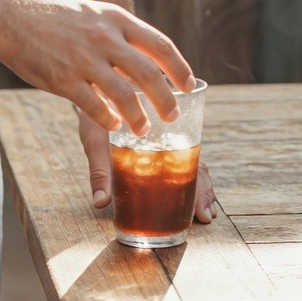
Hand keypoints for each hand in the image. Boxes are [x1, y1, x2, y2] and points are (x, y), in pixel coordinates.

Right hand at [2, 0, 194, 134]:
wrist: (14, 16)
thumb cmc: (55, 18)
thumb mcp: (94, 15)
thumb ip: (118, 35)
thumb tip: (142, 60)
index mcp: (116, 20)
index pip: (160, 45)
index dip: (178, 68)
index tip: (189, 86)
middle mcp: (104, 38)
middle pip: (148, 73)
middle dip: (165, 99)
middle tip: (172, 116)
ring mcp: (84, 60)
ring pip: (124, 95)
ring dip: (138, 117)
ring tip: (144, 129)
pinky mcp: (64, 80)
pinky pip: (95, 106)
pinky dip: (109, 119)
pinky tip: (114, 126)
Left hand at [77, 112, 217, 222]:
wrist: (97, 83)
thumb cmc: (95, 111)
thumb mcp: (96, 139)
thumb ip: (100, 170)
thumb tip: (101, 202)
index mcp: (161, 128)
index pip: (187, 161)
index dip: (198, 187)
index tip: (202, 210)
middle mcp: (170, 130)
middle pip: (195, 162)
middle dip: (202, 190)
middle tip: (206, 217)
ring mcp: (169, 134)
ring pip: (192, 159)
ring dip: (199, 186)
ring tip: (204, 213)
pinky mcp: (162, 137)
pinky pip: (182, 155)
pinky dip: (188, 175)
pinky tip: (191, 195)